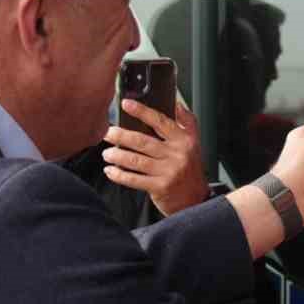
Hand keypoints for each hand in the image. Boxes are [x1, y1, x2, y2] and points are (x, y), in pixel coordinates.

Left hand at [104, 99, 210, 215]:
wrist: (196, 199)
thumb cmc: (190, 169)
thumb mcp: (194, 143)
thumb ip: (186, 122)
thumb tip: (176, 104)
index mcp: (184, 140)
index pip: (160, 121)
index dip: (142, 111)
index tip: (126, 104)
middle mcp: (177, 154)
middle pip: (143, 141)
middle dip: (121, 136)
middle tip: (108, 133)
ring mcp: (168, 171)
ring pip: (136, 160)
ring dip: (117, 155)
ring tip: (107, 153)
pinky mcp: (160, 187)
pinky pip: (134, 179)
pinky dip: (119, 175)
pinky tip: (111, 171)